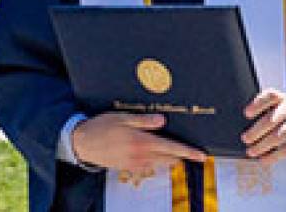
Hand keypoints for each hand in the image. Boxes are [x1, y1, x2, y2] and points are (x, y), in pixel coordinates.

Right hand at [70, 112, 204, 178]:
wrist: (83, 143)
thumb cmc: (101, 127)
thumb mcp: (122, 118)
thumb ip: (144, 120)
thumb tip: (162, 120)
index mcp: (142, 141)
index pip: (172, 148)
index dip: (188, 152)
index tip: (201, 155)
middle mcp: (142, 155)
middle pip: (169, 158)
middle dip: (178, 154)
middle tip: (184, 149)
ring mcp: (136, 164)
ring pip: (160, 163)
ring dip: (165, 157)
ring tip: (162, 147)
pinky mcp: (130, 168)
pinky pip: (148, 166)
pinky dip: (152, 160)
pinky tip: (145, 151)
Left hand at [242, 89, 285, 165]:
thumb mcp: (279, 102)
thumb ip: (265, 108)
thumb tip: (244, 125)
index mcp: (282, 98)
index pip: (270, 97)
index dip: (257, 104)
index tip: (246, 113)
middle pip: (271, 120)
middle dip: (256, 131)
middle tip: (245, 139)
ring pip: (279, 136)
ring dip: (263, 146)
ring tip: (251, 152)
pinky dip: (275, 155)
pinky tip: (264, 159)